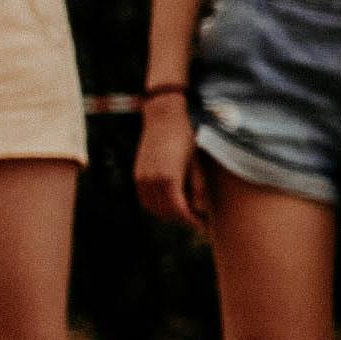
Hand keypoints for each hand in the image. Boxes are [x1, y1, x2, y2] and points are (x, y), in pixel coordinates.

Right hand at [131, 95, 207, 233]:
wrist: (165, 114)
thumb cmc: (189, 135)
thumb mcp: (199, 161)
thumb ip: (198, 187)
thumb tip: (200, 209)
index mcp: (168, 178)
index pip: (179, 210)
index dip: (191, 221)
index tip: (203, 226)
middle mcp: (151, 179)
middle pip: (165, 211)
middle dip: (181, 219)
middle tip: (197, 222)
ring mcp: (141, 176)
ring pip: (152, 206)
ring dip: (167, 214)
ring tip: (185, 214)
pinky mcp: (138, 172)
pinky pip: (144, 197)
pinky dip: (155, 205)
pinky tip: (170, 203)